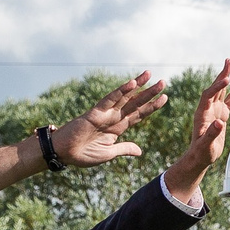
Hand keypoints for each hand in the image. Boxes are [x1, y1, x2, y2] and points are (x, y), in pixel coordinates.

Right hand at [50, 72, 166, 166]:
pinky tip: (132, 84)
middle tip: (163, 82)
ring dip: (138, 86)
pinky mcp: (94, 113)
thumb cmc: (83, 154)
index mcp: (117, 128)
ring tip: (150, 75)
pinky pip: (109, 100)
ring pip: (125, 97)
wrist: (64, 154)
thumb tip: (140, 151)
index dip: (151, 106)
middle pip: (135, 103)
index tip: (165, 98)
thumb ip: (124, 149)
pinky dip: (120, 92)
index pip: (138, 114)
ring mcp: (104, 114)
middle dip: (149, 93)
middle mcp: (113, 118)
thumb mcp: (108, 153)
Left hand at [165, 61, 229, 198]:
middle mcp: (207, 108)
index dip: (217, 87)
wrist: (200, 156)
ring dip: (226, 76)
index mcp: (202, 113)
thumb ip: (212, 134)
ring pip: (222, 90)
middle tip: (229, 61)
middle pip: (214, 87)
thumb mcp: (206, 145)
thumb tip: (220, 123)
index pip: (208, 95)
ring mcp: (215, 110)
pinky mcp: (222, 113)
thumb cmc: (202, 152)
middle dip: (222, 74)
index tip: (227, 79)